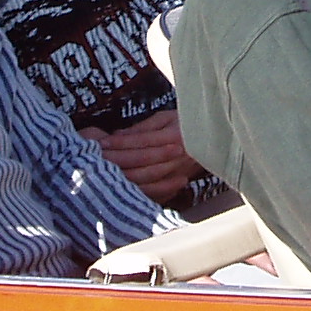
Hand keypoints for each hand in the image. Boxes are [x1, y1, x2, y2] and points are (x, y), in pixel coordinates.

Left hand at [81, 109, 201, 202]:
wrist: (215, 141)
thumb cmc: (187, 124)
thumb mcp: (167, 118)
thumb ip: (143, 127)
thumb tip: (117, 134)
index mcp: (174, 136)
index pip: (141, 141)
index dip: (119, 142)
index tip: (101, 142)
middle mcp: (177, 155)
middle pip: (141, 161)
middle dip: (116, 159)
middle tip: (95, 158)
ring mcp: (178, 172)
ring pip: (146, 177)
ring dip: (123, 176)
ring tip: (104, 172)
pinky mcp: (177, 184)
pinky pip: (155, 191)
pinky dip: (138, 191)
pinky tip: (122, 188)